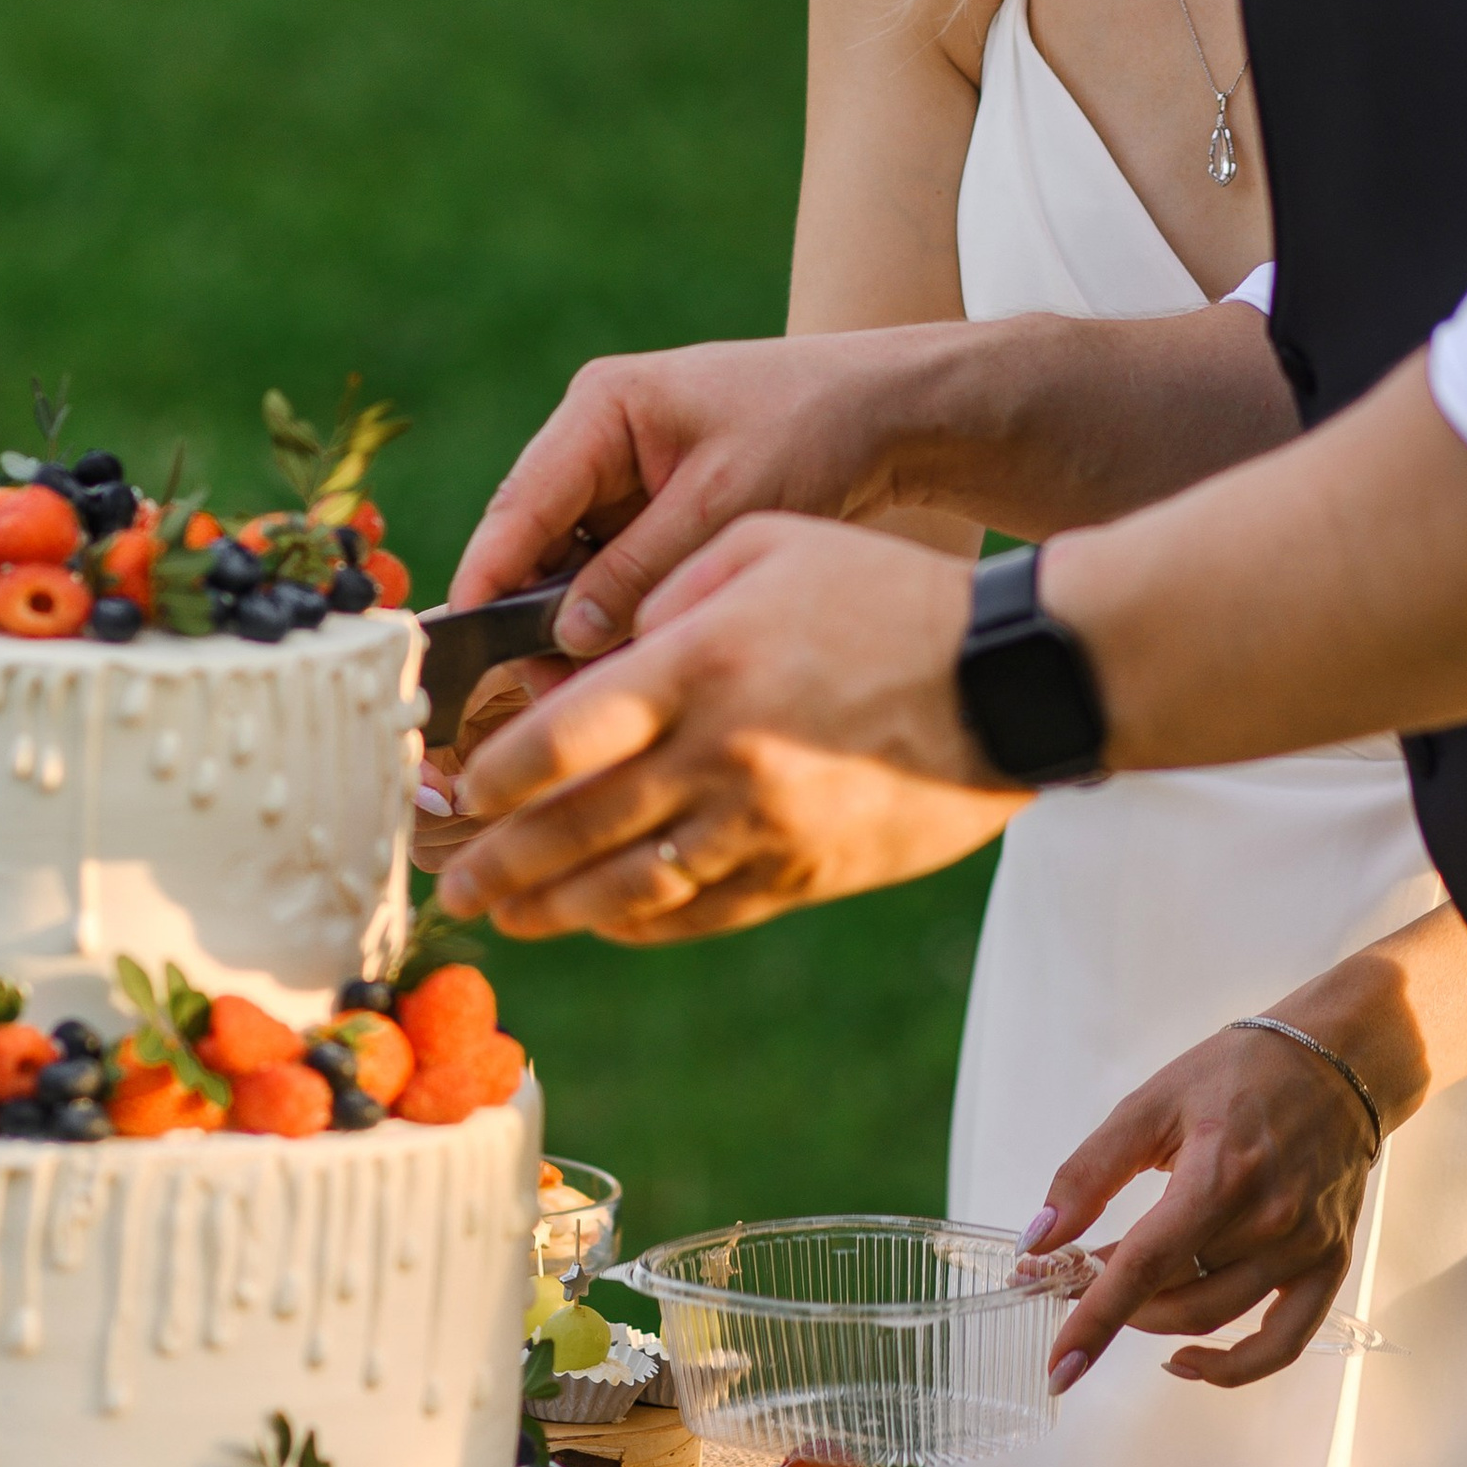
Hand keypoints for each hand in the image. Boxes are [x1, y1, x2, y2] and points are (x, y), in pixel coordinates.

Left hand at [428, 513, 1028, 939]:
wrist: (1012, 683)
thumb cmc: (890, 599)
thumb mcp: (770, 544)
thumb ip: (673, 586)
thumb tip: (606, 643)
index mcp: (698, 666)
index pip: (559, 738)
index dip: (492, 776)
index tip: (458, 789)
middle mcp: (718, 755)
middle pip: (575, 828)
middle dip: (499, 861)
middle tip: (454, 880)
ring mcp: (762, 826)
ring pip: (628, 887)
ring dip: (554, 909)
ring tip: (509, 916)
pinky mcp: (804, 873)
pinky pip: (700, 913)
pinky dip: (641, 923)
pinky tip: (605, 920)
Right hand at [451, 332, 953, 659]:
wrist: (892, 412)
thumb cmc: (813, 429)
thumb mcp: (723, 502)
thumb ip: (640, 570)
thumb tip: (567, 637)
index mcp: (602, 408)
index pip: (520, 504)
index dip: (487, 578)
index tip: (462, 645)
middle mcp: (599, 438)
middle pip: (536, 540)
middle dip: (535, 615)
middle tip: (542, 692)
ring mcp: (626, 476)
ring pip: (572, 564)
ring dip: (576, 623)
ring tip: (584, 690)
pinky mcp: (655, 511)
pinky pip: (613, 571)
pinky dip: (616, 615)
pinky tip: (625, 664)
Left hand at [1035, 1019, 1386, 1394]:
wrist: (1337, 1061)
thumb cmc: (1239, 1073)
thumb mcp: (1151, 1104)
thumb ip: (1090, 1172)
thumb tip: (1039, 1238)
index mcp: (1219, 1175)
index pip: (1145, 1266)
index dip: (1096, 1320)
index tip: (1058, 1365)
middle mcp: (1268, 1221)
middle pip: (1175, 1298)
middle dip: (1113, 1301)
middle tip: (1078, 1276)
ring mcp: (1304, 1248)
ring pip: (1214, 1316)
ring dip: (1155, 1319)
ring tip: (1126, 1290)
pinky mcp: (1328, 1263)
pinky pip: (1283, 1342)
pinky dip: (1234, 1367)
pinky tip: (1187, 1358)